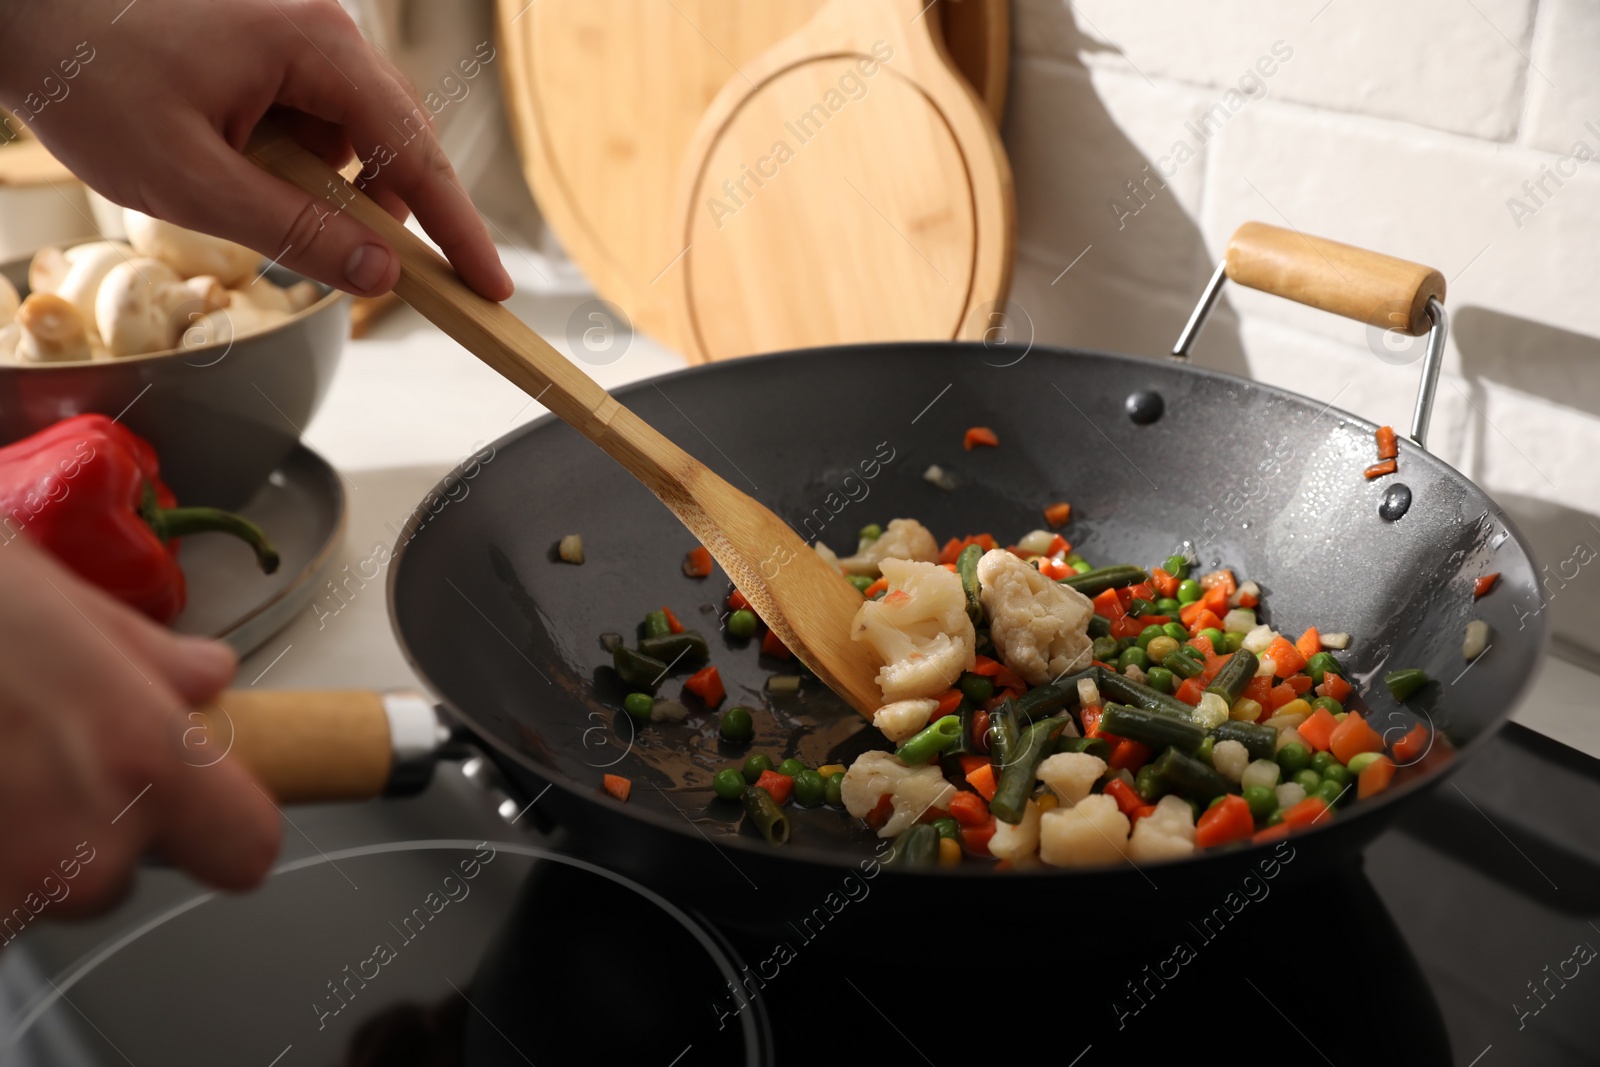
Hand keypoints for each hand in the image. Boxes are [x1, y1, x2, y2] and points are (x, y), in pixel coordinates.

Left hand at [0, 0, 512, 300]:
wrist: (19, 3)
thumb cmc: (90, 74)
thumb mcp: (192, 180)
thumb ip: (295, 232)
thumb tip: (378, 276)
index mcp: (319, 49)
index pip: (418, 156)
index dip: (459, 233)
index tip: (490, 289)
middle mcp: (325, 31)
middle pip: (397, 145)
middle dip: (381, 214)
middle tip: (359, 273)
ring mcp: (299, 34)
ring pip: (354, 137)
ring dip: (325, 188)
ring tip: (248, 199)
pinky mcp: (272, 46)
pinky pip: (316, 119)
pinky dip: (295, 161)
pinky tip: (238, 167)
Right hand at [0, 537, 279, 919]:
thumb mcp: (43, 592)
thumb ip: (138, 652)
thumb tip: (204, 675)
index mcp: (144, 759)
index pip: (245, 848)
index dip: (221, 821)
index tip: (200, 800)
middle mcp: (84, 846)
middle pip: (124, 868)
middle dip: (85, 815)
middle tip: (24, 744)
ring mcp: (4, 894)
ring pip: (37, 887)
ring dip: (11, 840)